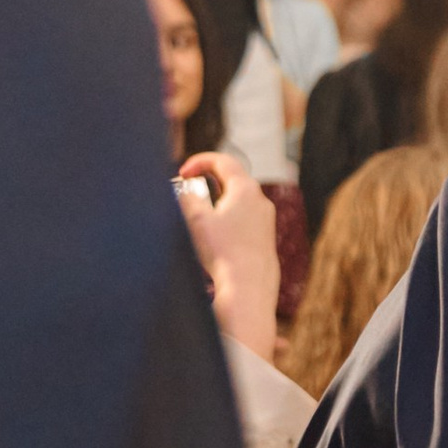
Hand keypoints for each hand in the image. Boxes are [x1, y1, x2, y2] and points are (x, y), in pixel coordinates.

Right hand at [176, 154, 281, 360]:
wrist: (248, 287)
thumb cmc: (224, 253)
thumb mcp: (197, 220)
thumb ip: (187, 198)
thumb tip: (184, 192)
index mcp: (245, 189)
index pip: (222, 161)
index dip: (199, 161)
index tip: (182, 174)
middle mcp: (260, 200)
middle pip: (231, 178)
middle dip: (206, 180)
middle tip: (187, 190)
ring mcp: (265, 220)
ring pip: (237, 199)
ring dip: (215, 200)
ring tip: (197, 214)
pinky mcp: (265, 238)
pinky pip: (243, 218)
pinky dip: (226, 217)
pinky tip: (214, 236)